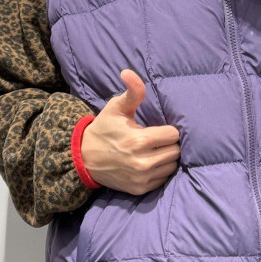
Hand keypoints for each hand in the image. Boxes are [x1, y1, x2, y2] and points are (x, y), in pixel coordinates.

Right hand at [80, 68, 180, 194]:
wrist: (85, 158)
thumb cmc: (104, 129)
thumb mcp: (116, 107)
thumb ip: (132, 92)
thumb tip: (128, 72)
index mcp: (139, 140)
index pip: (173, 135)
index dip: (168, 130)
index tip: (159, 129)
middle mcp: (143, 162)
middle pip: (176, 151)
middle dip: (169, 144)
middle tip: (157, 140)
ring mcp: (142, 178)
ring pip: (172, 166)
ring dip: (167, 158)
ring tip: (154, 151)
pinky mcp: (141, 189)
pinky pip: (163, 179)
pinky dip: (160, 171)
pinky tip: (150, 163)